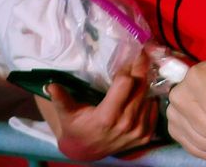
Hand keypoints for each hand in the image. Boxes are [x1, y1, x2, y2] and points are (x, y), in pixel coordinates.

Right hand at [40, 54, 156, 160]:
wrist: (86, 151)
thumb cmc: (77, 127)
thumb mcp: (67, 113)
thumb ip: (61, 99)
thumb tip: (51, 84)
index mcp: (106, 117)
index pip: (126, 83)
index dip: (126, 69)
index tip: (126, 60)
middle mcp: (125, 124)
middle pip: (141, 87)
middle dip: (141, 69)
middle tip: (141, 55)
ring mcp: (138, 131)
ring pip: (150, 96)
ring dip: (146, 83)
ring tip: (142, 71)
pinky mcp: (146, 135)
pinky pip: (154, 109)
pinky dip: (150, 98)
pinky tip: (143, 91)